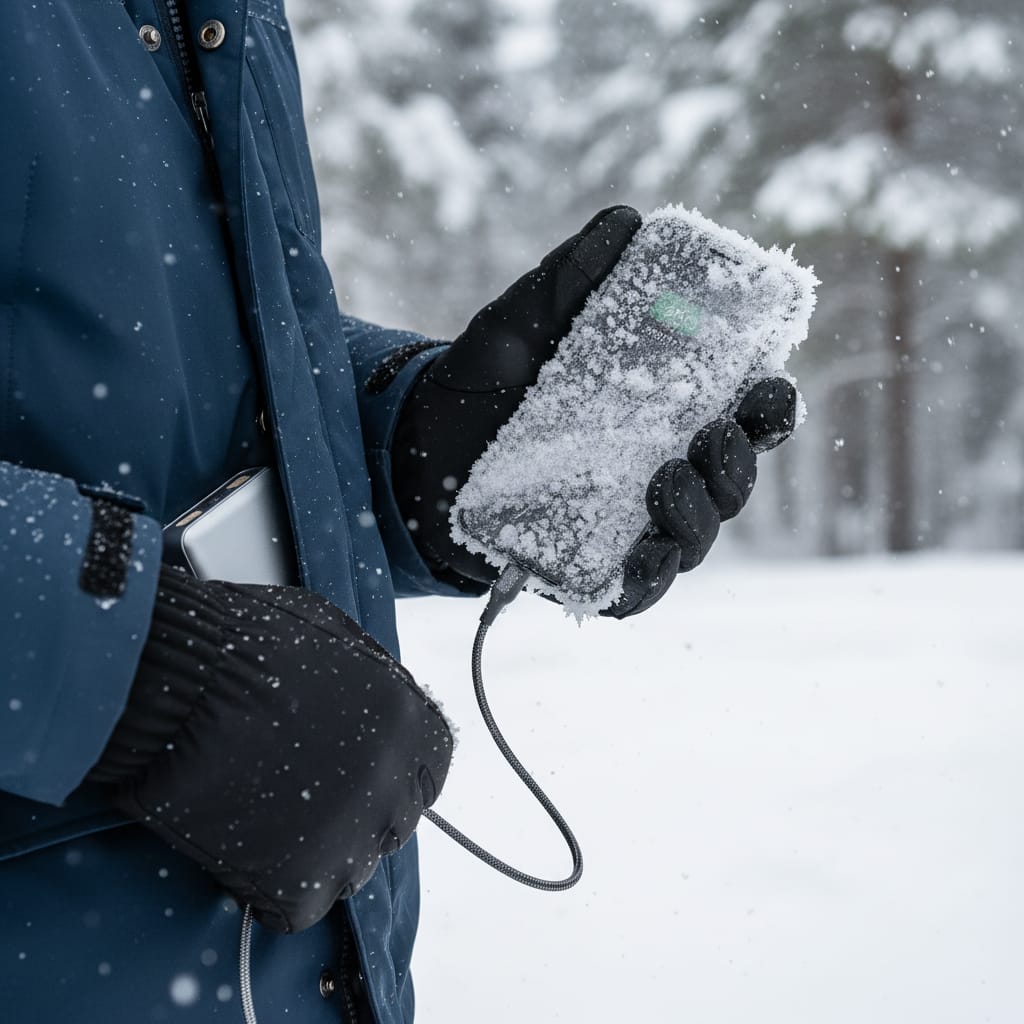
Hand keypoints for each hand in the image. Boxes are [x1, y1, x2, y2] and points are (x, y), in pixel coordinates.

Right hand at [88, 566, 451, 933]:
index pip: (429, 770)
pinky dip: (271, 887)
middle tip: (301, 793)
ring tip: (265, 816)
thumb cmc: (242, 646)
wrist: (175, 689)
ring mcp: (351, 840)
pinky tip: (243, 844)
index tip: (356, 771)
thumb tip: (373, 695)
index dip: (390, 772)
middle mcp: (395, 785)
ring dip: (317, 851)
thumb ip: (370, 679)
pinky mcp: (300, 886)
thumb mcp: (332, 637)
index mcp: (412, 724)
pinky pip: (299, 905)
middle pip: (393, 821)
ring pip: (352, 869)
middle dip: (355, 810)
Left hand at [391, 206, 797, 613]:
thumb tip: (625, 221)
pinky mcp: (589, 568)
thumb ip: (570, 279)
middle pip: (730, 478)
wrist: (415, 449)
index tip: (768, 381)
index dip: (767, 405)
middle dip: (739, 459)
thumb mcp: (521, 326)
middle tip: (716, 430)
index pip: (738, 415)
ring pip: (695, 536)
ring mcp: (628, 525)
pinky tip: (647, 550)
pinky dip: (650, 578)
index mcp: (661, 415)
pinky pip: (637, 589)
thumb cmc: (482, 385)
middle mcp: (658, 472)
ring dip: (701, 511)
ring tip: (670, 475)